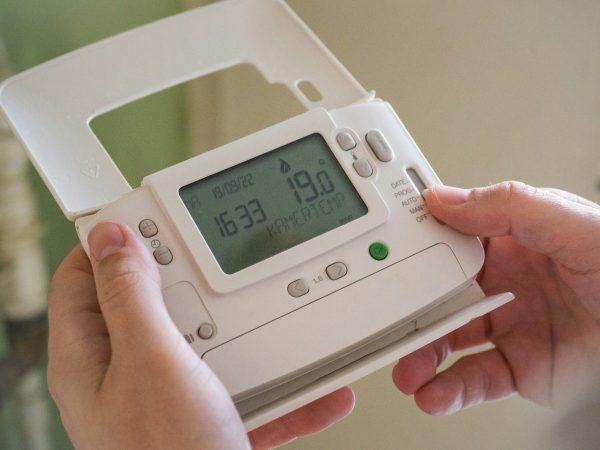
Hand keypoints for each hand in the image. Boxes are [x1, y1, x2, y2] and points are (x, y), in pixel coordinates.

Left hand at [47, 222, 352, 448]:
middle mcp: (128, 375)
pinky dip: (286, 384)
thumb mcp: (151, 365)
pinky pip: (250, 388)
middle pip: (154, 302)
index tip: (151, 213)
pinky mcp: (211, 419)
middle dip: (194, 279)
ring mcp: (172, 398)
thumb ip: (132, 299)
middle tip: (228, 260)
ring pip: (212, 343)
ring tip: (283, 318)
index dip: (114, 239)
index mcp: (93, 357)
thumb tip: (114, 238)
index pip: (85, 276)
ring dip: (252, 332)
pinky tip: (318, 381)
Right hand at [393, 182, 599, 414]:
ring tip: (407, 370)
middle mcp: (504, 282)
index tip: (385, 258)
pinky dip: (450, 390)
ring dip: (421, 356)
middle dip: (410, 309)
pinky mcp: (519, 368)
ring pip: (448, 340)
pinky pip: (475, 380)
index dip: (415, 247)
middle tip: (389, 321)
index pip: (448, 239)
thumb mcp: (573, 222)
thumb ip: (508, 206)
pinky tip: (435, 393)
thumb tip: (444, 199)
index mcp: (511, 239)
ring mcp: (509, 325)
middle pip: (440, 293)